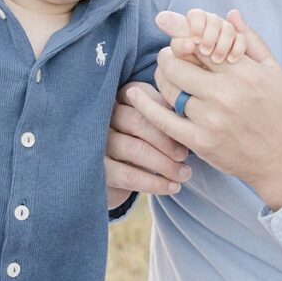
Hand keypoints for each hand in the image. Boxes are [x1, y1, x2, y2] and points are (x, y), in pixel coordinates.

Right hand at [104, 84, 191, 209]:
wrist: (107, 176)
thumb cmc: (134, 142)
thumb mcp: (143, 125)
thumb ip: (160, 114)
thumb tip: (185, 114)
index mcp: (114, 98)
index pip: (141, 93)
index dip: (165, 108)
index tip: (185, 124)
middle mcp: (100, 117)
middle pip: (137, 121)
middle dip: (166, 139)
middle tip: (185, 154)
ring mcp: (95, 143)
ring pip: (135, 150)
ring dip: (165, 164)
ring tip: (185, 173)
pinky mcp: (96, 169)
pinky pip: (129, 176)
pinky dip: (154, 183)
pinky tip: (172, 187)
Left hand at [149, 11, 281, 210]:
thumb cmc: (280, 111)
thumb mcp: (274, 71)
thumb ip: (250, 41)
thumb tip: (230, 13)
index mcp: (243, 72)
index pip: (201, 43)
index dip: (182, 33)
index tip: (170, 26)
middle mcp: (225, 94)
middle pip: (178, 63)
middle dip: (169, 55)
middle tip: (169, 55)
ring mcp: (211, 119)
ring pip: (170, 89)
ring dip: (162, 78)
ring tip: (165, 74)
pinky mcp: (201, 142)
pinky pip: (164, 120)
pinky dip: (145, 106)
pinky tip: (133, 94)